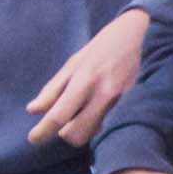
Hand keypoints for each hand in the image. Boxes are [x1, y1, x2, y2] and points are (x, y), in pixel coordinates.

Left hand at [25, 6, 151, 146]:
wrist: (140, 35)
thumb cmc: (102, 49)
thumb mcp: (74, 63)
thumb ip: (53, 89)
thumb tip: (32, 110)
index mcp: (84, 81)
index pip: (58, 115)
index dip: (43, 131)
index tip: (33, 138)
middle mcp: (103, 94)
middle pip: (77, 134)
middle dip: (67, 134)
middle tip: (66, 123)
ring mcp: (122, 103)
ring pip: (96, 135)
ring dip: (86, 130)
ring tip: (86, 115)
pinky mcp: (137, 106)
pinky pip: (113, 127)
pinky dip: (103, 126)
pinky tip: (103, 113)